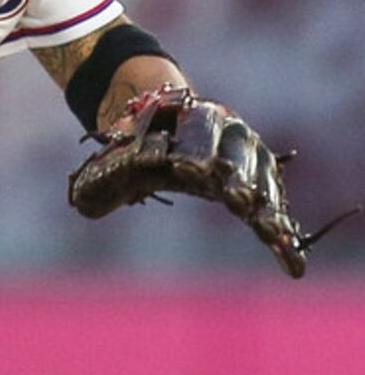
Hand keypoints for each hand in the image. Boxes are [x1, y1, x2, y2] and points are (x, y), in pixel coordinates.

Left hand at [68, 86, 312, 276]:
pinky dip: (281, 230)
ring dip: (267, 205)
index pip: (198, 127)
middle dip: (237, 175)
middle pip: (238, 150)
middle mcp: (230, 130)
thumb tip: (83, 203)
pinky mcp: (261, 182)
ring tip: (270, 234)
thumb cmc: (141, 138)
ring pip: (264, 178)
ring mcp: (251, 155)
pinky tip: (290, 260)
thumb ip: (102, 174)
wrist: (171, 124)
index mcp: (193, 114)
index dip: (193, 148)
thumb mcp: (120, 150)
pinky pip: (275, 205)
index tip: (186, 170)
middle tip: (236, 201)